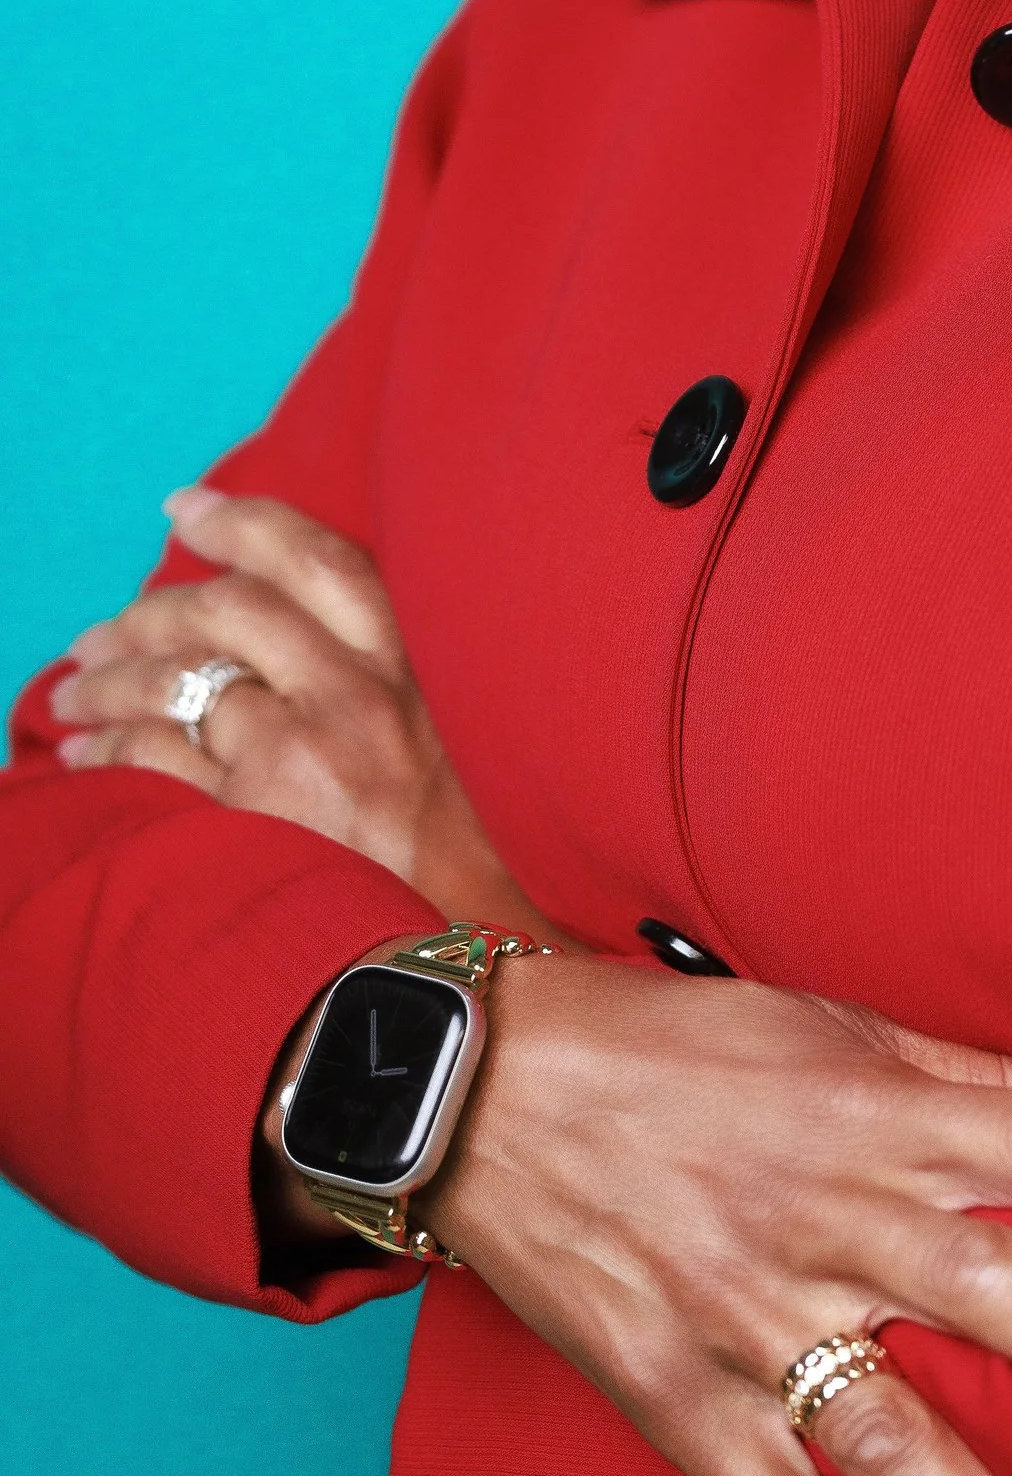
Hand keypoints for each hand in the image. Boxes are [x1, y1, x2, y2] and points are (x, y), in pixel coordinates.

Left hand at [52, 487, 546, 934]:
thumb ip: (394, 687)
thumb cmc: (474, 859)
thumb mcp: (458, 744)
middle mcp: (353, 695)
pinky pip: (156, 763)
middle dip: (150, 609)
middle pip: (226, 611)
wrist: (466, 965)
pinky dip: (108, 751)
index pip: (318, 560)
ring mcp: (299, 755)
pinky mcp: (253, 820)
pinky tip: (80, 758)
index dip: (243, 523)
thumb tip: (300, 655)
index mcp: (410, 665)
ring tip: (73, 688)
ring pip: (175, 682)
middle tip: (104, 627)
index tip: (187, 509)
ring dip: (110, 678)